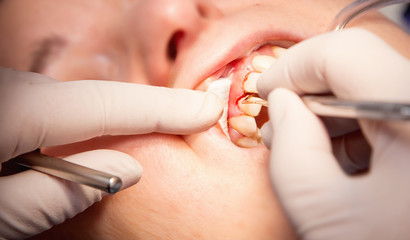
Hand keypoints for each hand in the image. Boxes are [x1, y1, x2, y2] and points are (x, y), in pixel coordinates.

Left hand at [0, 67, 222, 238]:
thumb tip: (125, 170)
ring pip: (72, 98)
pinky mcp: (5, 100)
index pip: (107, 104)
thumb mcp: (3, 216)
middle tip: (185, 122)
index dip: (164, 109)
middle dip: (141, 112)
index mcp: (15, 114)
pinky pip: (50, 101)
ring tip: (137, 140)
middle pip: (94, 96)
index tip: (206, 110)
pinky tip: (83, 142)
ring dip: (108, 119)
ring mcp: (8, 92)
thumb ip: (62, 193)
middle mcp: (12, 91)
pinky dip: (78, 119)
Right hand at [257, 28, 409, 238]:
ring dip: (334, 113)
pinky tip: (345, 159)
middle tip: (282, 125)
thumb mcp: (327, 215)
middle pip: (362, 68)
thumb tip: (281, 106)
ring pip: (378, 88)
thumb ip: (290, 150)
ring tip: (310, 150)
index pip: (345, 54)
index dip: (294, 66)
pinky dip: (361, 128)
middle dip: (311, 93)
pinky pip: (394, 112)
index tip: (269, 90)